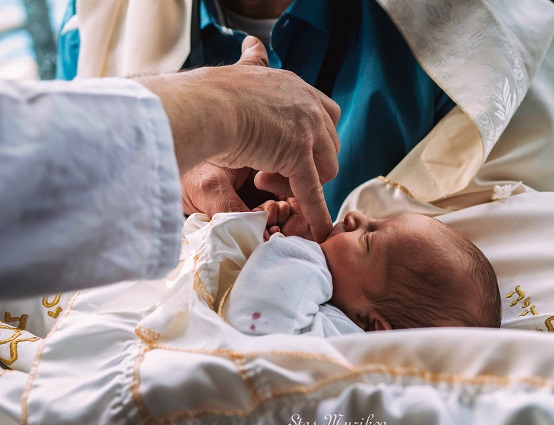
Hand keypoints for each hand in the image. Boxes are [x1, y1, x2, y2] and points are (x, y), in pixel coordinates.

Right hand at [136, 36, 339, 241]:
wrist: (203, 104)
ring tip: (263, 182)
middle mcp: (308, 105)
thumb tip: (253, 44)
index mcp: (296, 87)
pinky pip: (312, 191)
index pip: (325, 115)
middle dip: (308, 165)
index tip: (290, 154)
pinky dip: (317, 213)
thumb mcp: (242, 72)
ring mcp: (306, 130)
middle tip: (269, 173)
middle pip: (329, 145)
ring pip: (325, 169)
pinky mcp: (298, 155)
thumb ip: (253, 63)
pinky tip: (320, 230)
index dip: (314, 140)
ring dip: (301, 183)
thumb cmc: (211, 93)